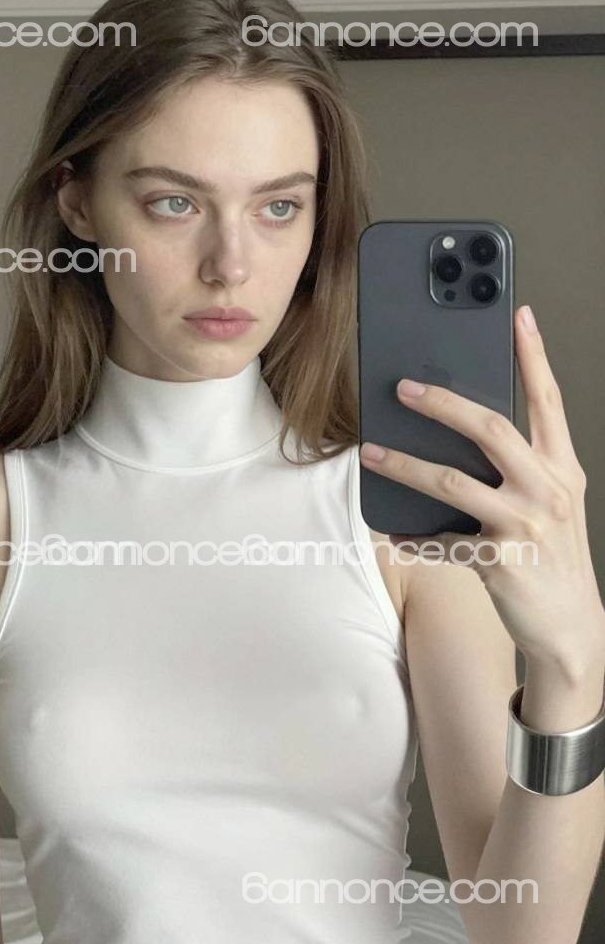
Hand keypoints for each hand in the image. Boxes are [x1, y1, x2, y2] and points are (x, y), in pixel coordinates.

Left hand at [359, 304, 604, 672]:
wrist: (571, 628)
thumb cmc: (552, 557)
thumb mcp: (551, 504)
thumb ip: (520, 468)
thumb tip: (460, 434)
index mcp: (561, 468)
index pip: (548, 400)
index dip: (533, 355)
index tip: (517, 314)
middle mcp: (548, 489)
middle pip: (490, 428)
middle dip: (443, 403)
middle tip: (402, 388)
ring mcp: (524, 524)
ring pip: (452, 482)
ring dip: (404, 464)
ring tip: (371, 452)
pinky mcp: (500, 560)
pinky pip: (441, 541)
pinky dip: (412, 537)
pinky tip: (391, 532)